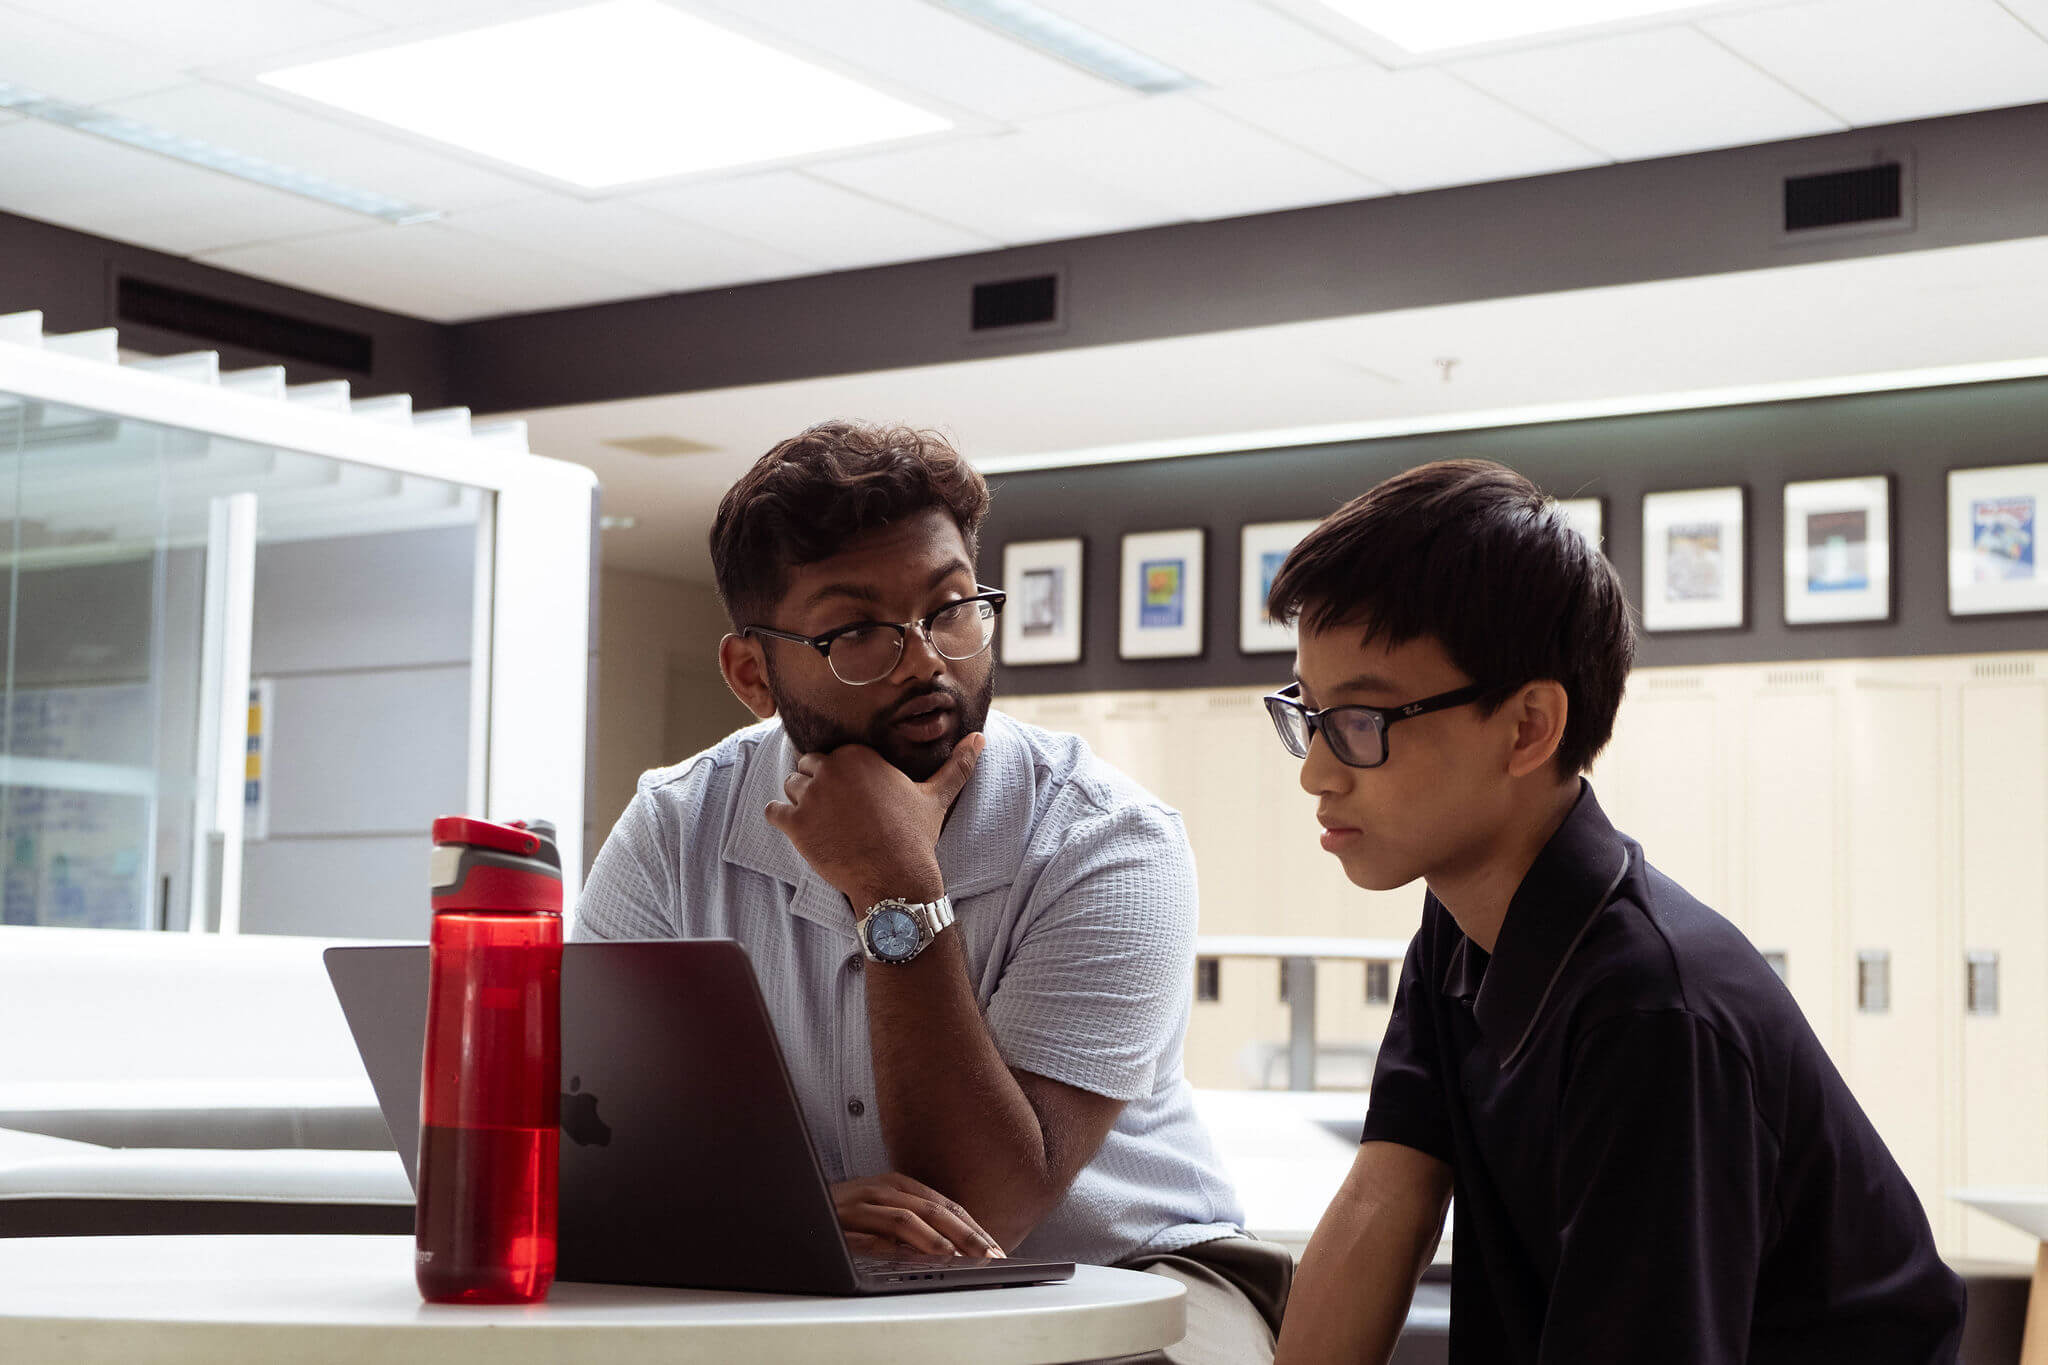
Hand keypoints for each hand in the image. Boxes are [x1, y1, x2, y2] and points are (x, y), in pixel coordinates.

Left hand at [764, 734, 984, 909]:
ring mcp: (810, 796)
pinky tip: (799, 829)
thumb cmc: (915, 836)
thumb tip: (981, 738)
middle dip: (817, 786)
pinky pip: (773, 811)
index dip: (840, 776)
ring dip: (800, 803)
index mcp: (858, 755)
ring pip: (790, 787)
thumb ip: (957, 764)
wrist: (896, 878)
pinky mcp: (795, 824)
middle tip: (836, 813)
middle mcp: (831, 769)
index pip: (832, 755)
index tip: (853, 798)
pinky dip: (780, 819)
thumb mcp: (936, 796)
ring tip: (822, 824)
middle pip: (808, 767)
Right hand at [830, 1172, 1005, 1258]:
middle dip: (967, 1234)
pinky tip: (916, 1255)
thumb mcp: (882, 1214)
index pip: (947, 1206)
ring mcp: (864, 1203)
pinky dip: (901, 1243)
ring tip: (959, 1254)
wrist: (797, 1205)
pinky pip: (876, 1232)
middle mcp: (884, 1189)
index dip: (974, 1228)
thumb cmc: (843, 1214)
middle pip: (935, 1209)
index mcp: (899, 1186)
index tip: (996, 1249)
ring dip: (937, 1238)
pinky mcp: (844, 1221)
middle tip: (990, 1254)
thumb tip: (952, 1248)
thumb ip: (913, 1226)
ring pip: (909, 1216)